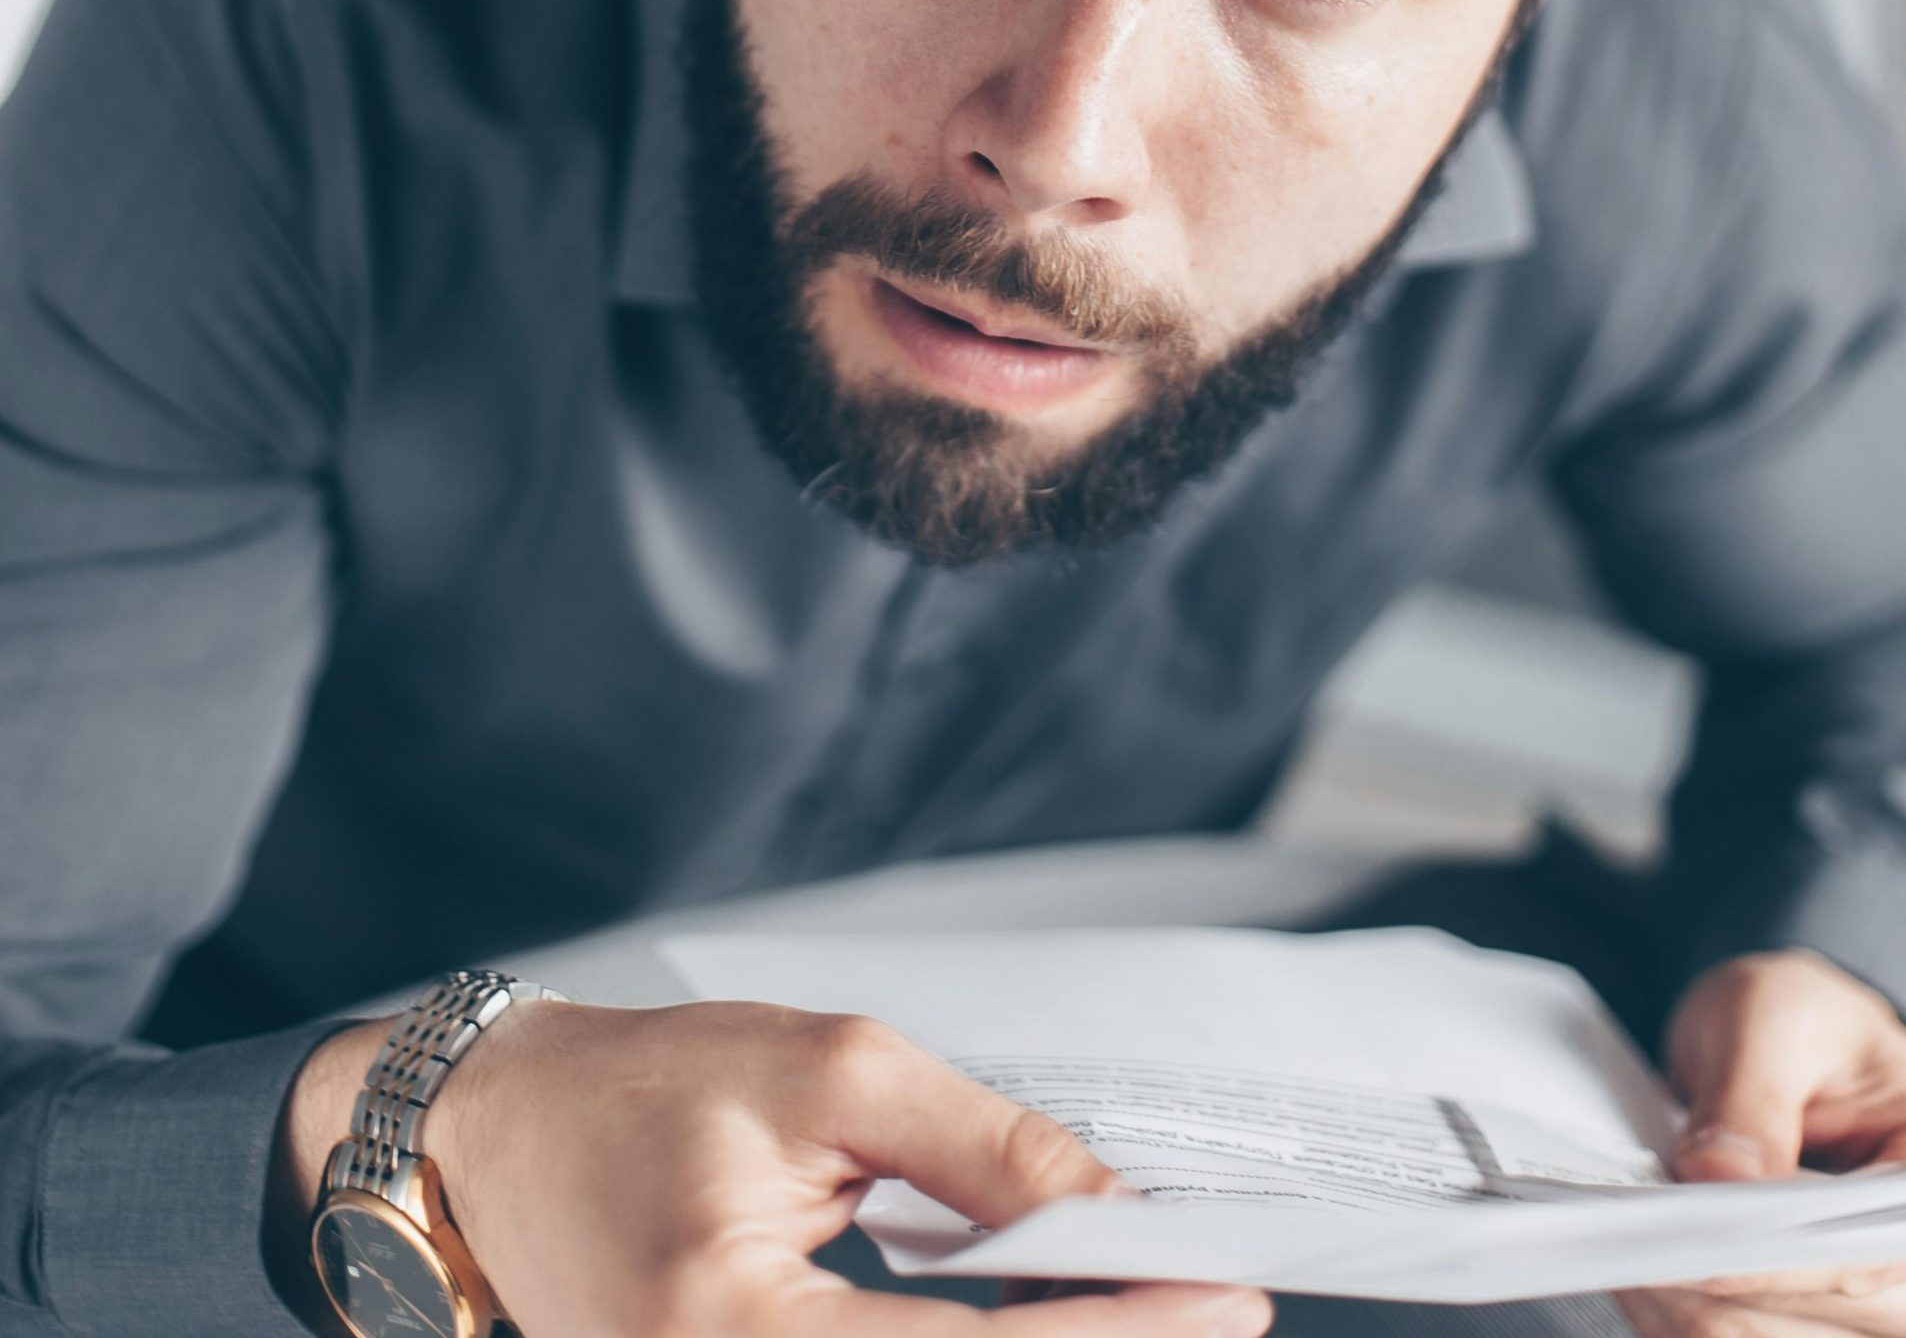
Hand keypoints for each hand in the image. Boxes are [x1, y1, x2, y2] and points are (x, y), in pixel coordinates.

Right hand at [282, 996, 1273, 1337]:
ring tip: (1144, 1305)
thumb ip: (982, 1149)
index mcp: (732, 1332)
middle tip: (1212, 1310)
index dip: (1118, 1333)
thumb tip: (1114, 1218)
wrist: (498, 1135)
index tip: (1229, 1301)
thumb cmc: (645, 1085)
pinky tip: (1041, 1320)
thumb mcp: (826, 1070)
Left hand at [1617, 950, 1905, 1337]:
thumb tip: (1716, 1174)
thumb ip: (1752, 1095)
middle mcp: (1902, 1262)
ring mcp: (1859, 1298)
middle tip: (1619, 1239)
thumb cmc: (1799, 1020)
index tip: (1684, 1253)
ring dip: (1683, 1304)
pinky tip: (1635, 1269)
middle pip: (1810, 1319)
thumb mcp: (1774, 1020)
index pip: (1859, 1256)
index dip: (1772, 1266)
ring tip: (1618, 1245)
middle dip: (1711, 1285)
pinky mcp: (1804, 1311)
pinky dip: (1678, 1311)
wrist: (1788, 1040)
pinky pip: (1737, 1333)